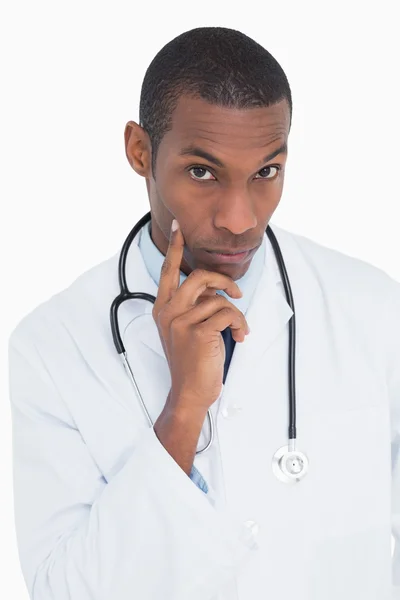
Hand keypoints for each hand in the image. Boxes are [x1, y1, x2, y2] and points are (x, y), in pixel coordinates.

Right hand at [152, 219, 249, 412]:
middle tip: (238, 293)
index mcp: (162, 308)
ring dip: (236, 313)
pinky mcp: (197, 332)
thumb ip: (192, 305)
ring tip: (238, 329)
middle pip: (199, 276)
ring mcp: (181, 321)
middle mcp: (168, 311)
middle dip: (224, 280)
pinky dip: (240, 324)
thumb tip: (215, 289)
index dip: (176, 248)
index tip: (178, 227)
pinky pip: (229, 314)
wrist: (189, 392)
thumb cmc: (191, 361)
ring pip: (219, 298)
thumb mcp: (183, 329)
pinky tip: (239, 337)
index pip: (168, 271)